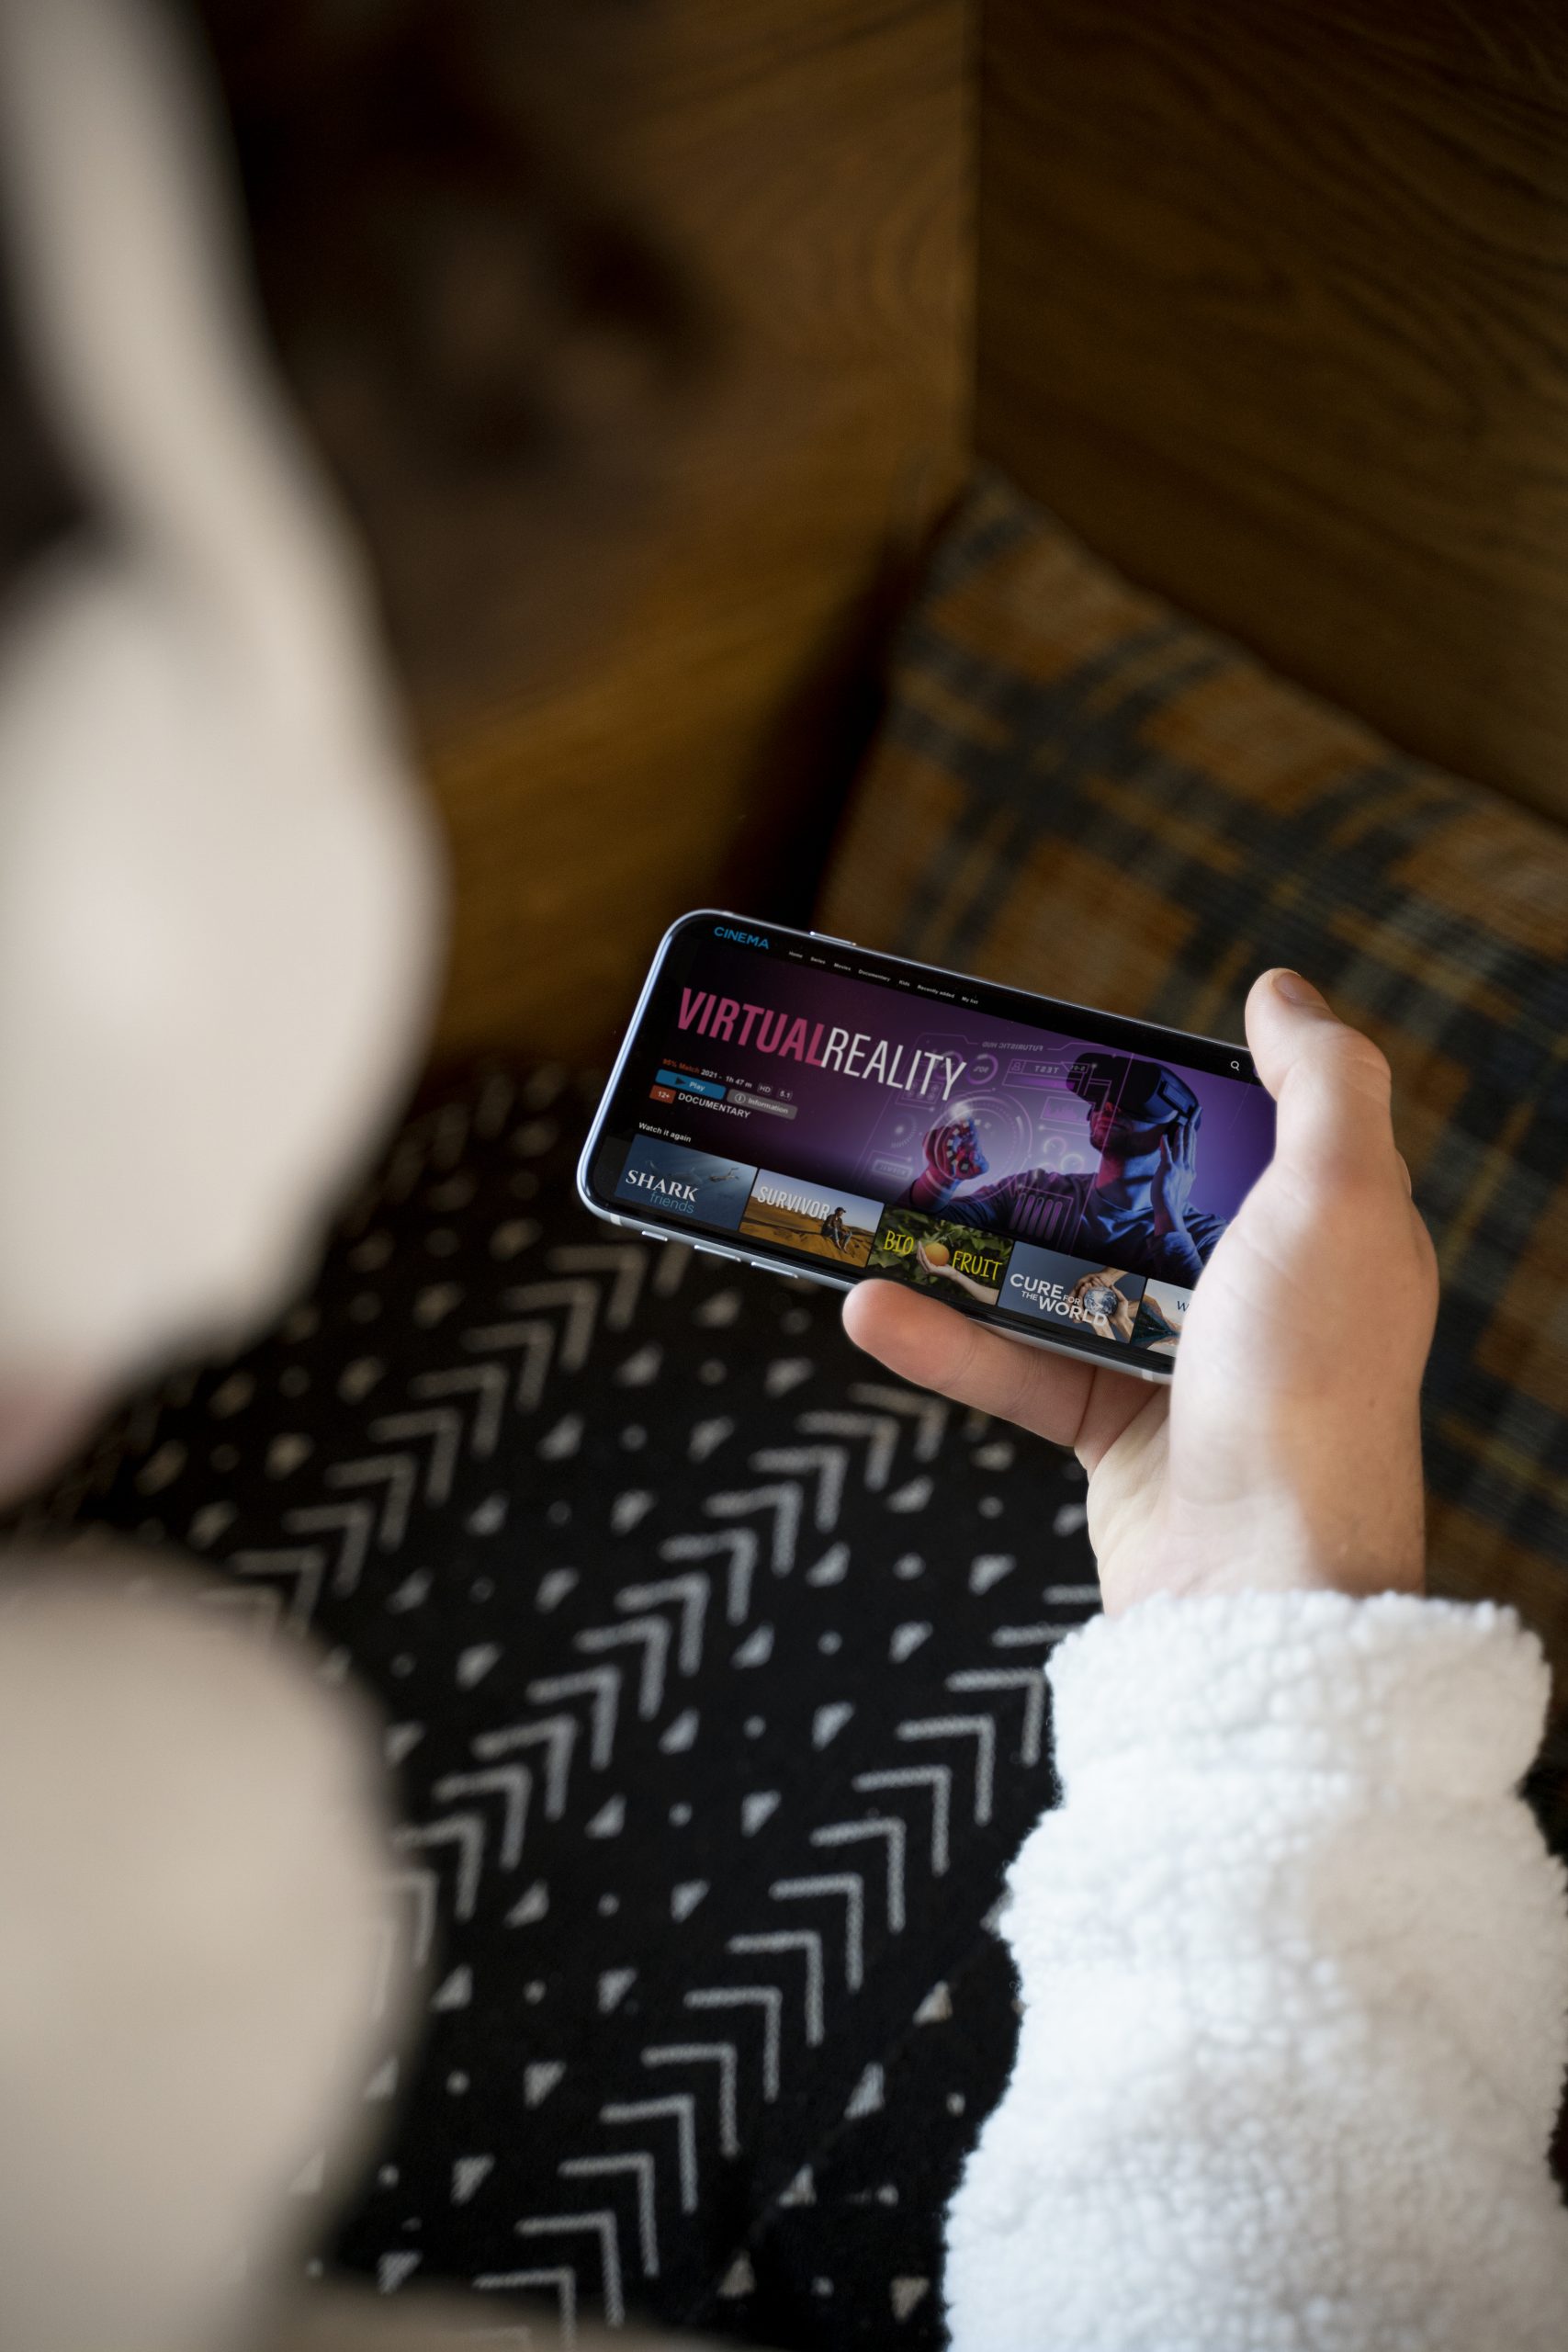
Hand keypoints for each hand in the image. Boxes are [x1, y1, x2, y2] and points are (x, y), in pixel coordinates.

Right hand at [843, 971, 1435, 1610]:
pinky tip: (874, 1307)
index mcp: (1328, 1233)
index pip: (1249, 1134)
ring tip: (886, 1204)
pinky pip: (1018, 1368)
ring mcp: (1183, 1370)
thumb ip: (1322, 1082)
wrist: (1260, 1587)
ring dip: (971, 1250)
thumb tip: (1280, 991)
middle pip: (1140, 1201)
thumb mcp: (1340, 1198)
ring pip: (1061, 1282)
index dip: (1171, 1090)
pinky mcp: (1113, 1435)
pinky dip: (946, 1340)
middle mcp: (1260, 1297)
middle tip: (962, 1113)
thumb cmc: (1311, 1387)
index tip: (1080, 1054)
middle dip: (1048, 1161)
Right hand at [916, 1240, 995, 1302]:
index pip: (920, 1259)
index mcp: (926, 1268)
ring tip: (920, 1244)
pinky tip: (924, 1248)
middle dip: (917, 1250)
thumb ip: (937, 1256)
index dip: (919, 1252)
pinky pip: (926, 1260)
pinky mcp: (930, 1270)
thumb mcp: (941, 1260)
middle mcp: (925, 1270)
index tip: (920, 1245)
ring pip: (920, 1259)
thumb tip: (934, 1247)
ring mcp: (927, 1271)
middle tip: (919, 1243)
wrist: (951, 1273)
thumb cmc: (947, 1267)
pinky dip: (924, 1254)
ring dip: (919, 1251)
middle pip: (918, 1259)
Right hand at [923, 1114, 986, 1184]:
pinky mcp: (932, 1136)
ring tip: (945, 1170)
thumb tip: (973, 1155)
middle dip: (948, 1157)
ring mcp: (944, 1131)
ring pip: (937, 1141)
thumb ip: (981, 1164)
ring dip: (939, 1159)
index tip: (962, 1121)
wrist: (952, 1171)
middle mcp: (957, 1129)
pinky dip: (930, 1157)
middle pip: (949, 1137)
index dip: (965, 1121)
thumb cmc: (969, 1168)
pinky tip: (937, 1163)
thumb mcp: (979, 1169)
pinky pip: (927, 1143)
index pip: (968, 1122)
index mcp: (971, 1135)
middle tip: (950, 1172)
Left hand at [1150, 1115, 1195, 1235]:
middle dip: (1189, 1134)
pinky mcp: (1168, 1169)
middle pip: (1189, 1147)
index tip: (1192, 1131)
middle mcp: (1187, 1168)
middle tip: (1190, 1123)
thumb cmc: (1172, 1202)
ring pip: (1180, 1147)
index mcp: (1190, 1172)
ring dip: (1180, 1135)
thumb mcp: (1181, 1187)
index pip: (1192, 1152)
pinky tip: (1163, 1137)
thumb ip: (1181, 1178)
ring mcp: (1178, 1168)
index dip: (1192, 1140)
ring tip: (1180, 1126)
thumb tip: (1178, 1174)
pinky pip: (1166, 1153)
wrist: (1169, 1209)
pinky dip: (1165, 1144)